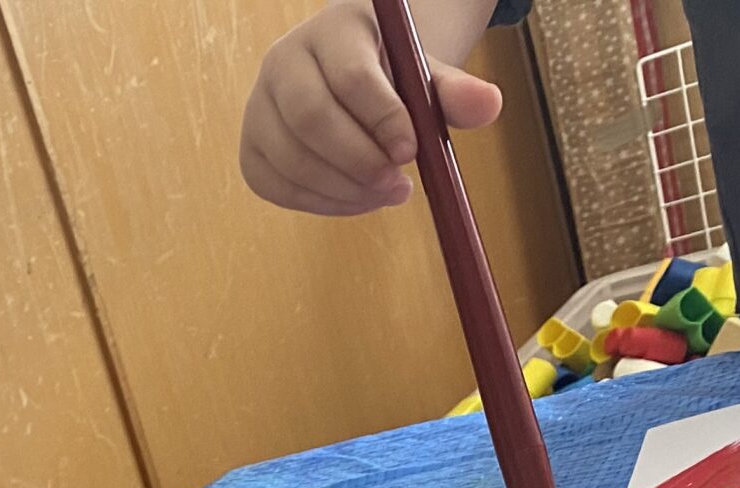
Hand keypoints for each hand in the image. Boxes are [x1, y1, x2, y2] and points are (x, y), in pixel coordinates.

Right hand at [241, 0, 503, 216]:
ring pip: (290, 158)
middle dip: (358, 162)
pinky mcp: (250, 148)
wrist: (346, 76)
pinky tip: (354, 200)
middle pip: (310, 118)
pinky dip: (318, 203)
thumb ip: (453, 91)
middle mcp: (283, 63)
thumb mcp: (424, 74)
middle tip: (398, 187)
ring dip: (342, 190)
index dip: (383, 120)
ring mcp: (258, 107)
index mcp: (332, 32)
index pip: (350, 77)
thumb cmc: (391, 75)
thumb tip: (488, 106)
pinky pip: (274, 185)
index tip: (413, 152)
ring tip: (386, 194)